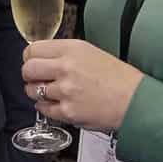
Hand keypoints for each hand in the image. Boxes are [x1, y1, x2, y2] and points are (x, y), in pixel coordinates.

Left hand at [21, 39, 143, 133]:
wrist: (134, 100)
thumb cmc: (118, 78)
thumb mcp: (90, 52)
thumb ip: (65, 53)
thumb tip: (43, 56)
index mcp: (72, 49)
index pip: (32, 50)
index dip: (30, 58)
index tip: (33, 62)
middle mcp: (66, 68)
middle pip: (28, 69)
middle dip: (29, 75)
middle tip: (37, 78)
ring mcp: (66, 91)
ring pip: (32, 91)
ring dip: (37, 92)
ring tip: (51, 92)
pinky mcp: (68, 112)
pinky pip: (43, 109)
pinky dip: (46, 107)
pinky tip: (58, 103)